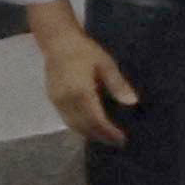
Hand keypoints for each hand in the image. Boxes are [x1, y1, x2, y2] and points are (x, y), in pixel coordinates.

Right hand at [37, 20, 136, 147]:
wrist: (58, 41)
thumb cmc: (85, 51)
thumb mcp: (106, 64)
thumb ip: (117, 84)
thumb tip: (132, 102)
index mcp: (80, 92)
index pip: (95, 119)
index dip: (108, 132)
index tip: (122, 139)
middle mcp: (66, 100)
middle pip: (83, 126)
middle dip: (100, 136)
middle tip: (117, 143)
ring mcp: (57, 100)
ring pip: (72, 124)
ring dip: (88, 134)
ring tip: (106, 138)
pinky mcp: (53, 99)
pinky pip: (66, 118)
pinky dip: (78, 126)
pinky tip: (90, 127)